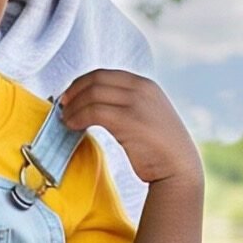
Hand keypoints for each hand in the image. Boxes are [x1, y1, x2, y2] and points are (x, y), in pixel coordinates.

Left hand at [59, 70, 201, 186]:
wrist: (179, 169)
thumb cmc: (159, 147)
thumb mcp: (145, 114)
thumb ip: (125, 104)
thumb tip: (93, 102)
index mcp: (145, 84)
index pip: (103, 74)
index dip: (80, 83)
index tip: (69, 96)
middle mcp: (141, 88)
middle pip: (95, 80)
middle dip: (73, 92)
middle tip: (62, 106)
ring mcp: (136, 103)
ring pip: (92, 94)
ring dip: (73, 107)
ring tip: (65, 120)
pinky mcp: (130, 121)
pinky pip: (94, 112)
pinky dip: (78, 117)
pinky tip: (73, 126)